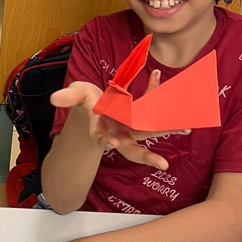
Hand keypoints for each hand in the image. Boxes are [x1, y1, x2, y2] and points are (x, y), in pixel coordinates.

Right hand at [51, 70, 189, 170]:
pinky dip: (158, 93)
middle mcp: (119, 133)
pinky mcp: (142, 116)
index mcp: (101, 131)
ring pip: (151, 132)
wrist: (94, 104)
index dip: (107, 142)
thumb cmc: (84, 101)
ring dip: (168, 129)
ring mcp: (133, 127)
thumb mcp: (75, 96)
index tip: (112, 143)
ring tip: (187, 128)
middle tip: (162, 164)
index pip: (104, 140)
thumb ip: (68, 97)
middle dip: (147, 157)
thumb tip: (54, 98)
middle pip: (133, 148)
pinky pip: (154, 106)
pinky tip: (158, 76)